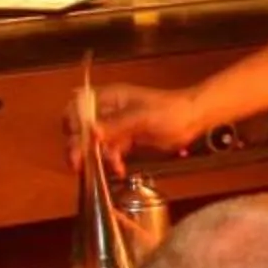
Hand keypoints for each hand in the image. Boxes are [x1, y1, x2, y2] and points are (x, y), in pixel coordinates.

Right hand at [78, 83, 203, 169]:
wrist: (194, 119)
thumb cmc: (170, 111)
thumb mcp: (143, 117)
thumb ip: (116, 125)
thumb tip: (90, 132)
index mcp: (109, 97)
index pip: (78, 107)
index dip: (72, 123)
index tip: (76, 140)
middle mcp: (109, 110)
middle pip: (82, 127)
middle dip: (79, 146)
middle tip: (78, 165)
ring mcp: (117, 126)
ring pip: (96, 142)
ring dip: (97, 157)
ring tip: (108, 168)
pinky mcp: (127, 139)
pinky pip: (111, 151)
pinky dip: (112, 161)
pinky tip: (119, 169)